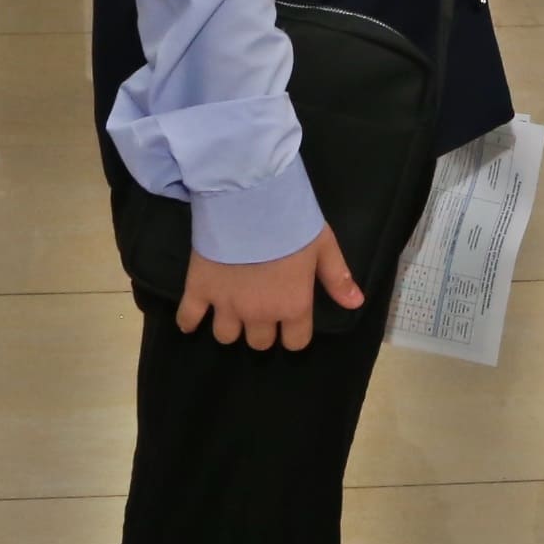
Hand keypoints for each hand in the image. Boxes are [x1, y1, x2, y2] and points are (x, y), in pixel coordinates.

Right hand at [175, 225, 360, 350]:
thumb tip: (356, 304)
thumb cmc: (292, 223)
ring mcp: (226, 305)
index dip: (294, 334)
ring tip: (231, 309)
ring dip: (231, 326)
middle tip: (260, 310)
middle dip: (262, 330)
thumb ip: (338, 278)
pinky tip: (193, 319)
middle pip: (259, 343)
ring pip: (226, 336)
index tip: (291, 322)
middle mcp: (259, 314)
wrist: (249, 201)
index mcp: (292, 306)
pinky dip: (189, 322)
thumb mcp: (324, 247)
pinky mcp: (198, 290)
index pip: (295, 343)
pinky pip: (188, 318)